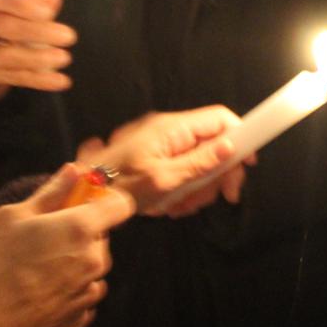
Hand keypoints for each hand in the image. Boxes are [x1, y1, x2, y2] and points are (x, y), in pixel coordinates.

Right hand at [0, 0, 77, 93]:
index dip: (22, 4)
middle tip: (68, 36)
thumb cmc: (15, 8)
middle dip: (37, 32)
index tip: (48, 12)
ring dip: (37, 59)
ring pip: (3, 55)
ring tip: (64, 58)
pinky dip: (37, 80)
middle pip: (3, 27)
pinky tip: (60, 80)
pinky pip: (8, 76)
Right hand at [0, 165, 134, 326]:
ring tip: (36, 266)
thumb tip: (73, 171)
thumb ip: (50, 192)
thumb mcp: (12, 216)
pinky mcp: (80, 316)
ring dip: (74, 261)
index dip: (104, 198)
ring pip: (92, 265)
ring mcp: (89, 290)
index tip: (82, 200)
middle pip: (102, 236)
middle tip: (43, 235)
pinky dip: (69, 289)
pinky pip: (83, 293)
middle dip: (80, 231)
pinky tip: (41, 289)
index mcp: (81, 228)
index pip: (121, 204)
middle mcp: (94, 259)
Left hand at [78, 105, 249, 216]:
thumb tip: (232, 145)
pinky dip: (179, 190)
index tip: (246, 167)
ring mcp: (159, 144)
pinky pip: (179, 170)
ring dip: (195, 189)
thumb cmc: (116, 186)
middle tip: (216, 201)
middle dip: (216, 175)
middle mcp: (168, 130)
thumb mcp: (162, 179)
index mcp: (172, 128)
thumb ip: (199, 162)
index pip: (220, 118)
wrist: (80, 196)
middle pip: (213, 144)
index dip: (240, 138)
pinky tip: (166, 206)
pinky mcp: (152, 157)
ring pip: (198, 162)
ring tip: (177, 207)